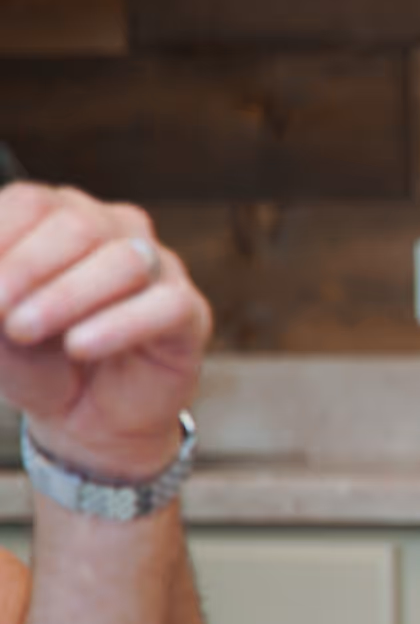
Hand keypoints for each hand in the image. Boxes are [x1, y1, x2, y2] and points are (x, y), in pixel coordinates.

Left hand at [0, 184, 210, 480]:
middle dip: (27, 268)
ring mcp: (158, 268)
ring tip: (25, 330)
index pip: (31, 203)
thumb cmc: (40, 362)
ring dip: (67, 296)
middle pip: (77, 225)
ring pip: (124, 260)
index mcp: (61, 219)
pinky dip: (118, 326)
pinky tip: (80, 347)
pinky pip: (165, 306)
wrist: (90, 419)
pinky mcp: (190, 311)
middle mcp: (114, 230)